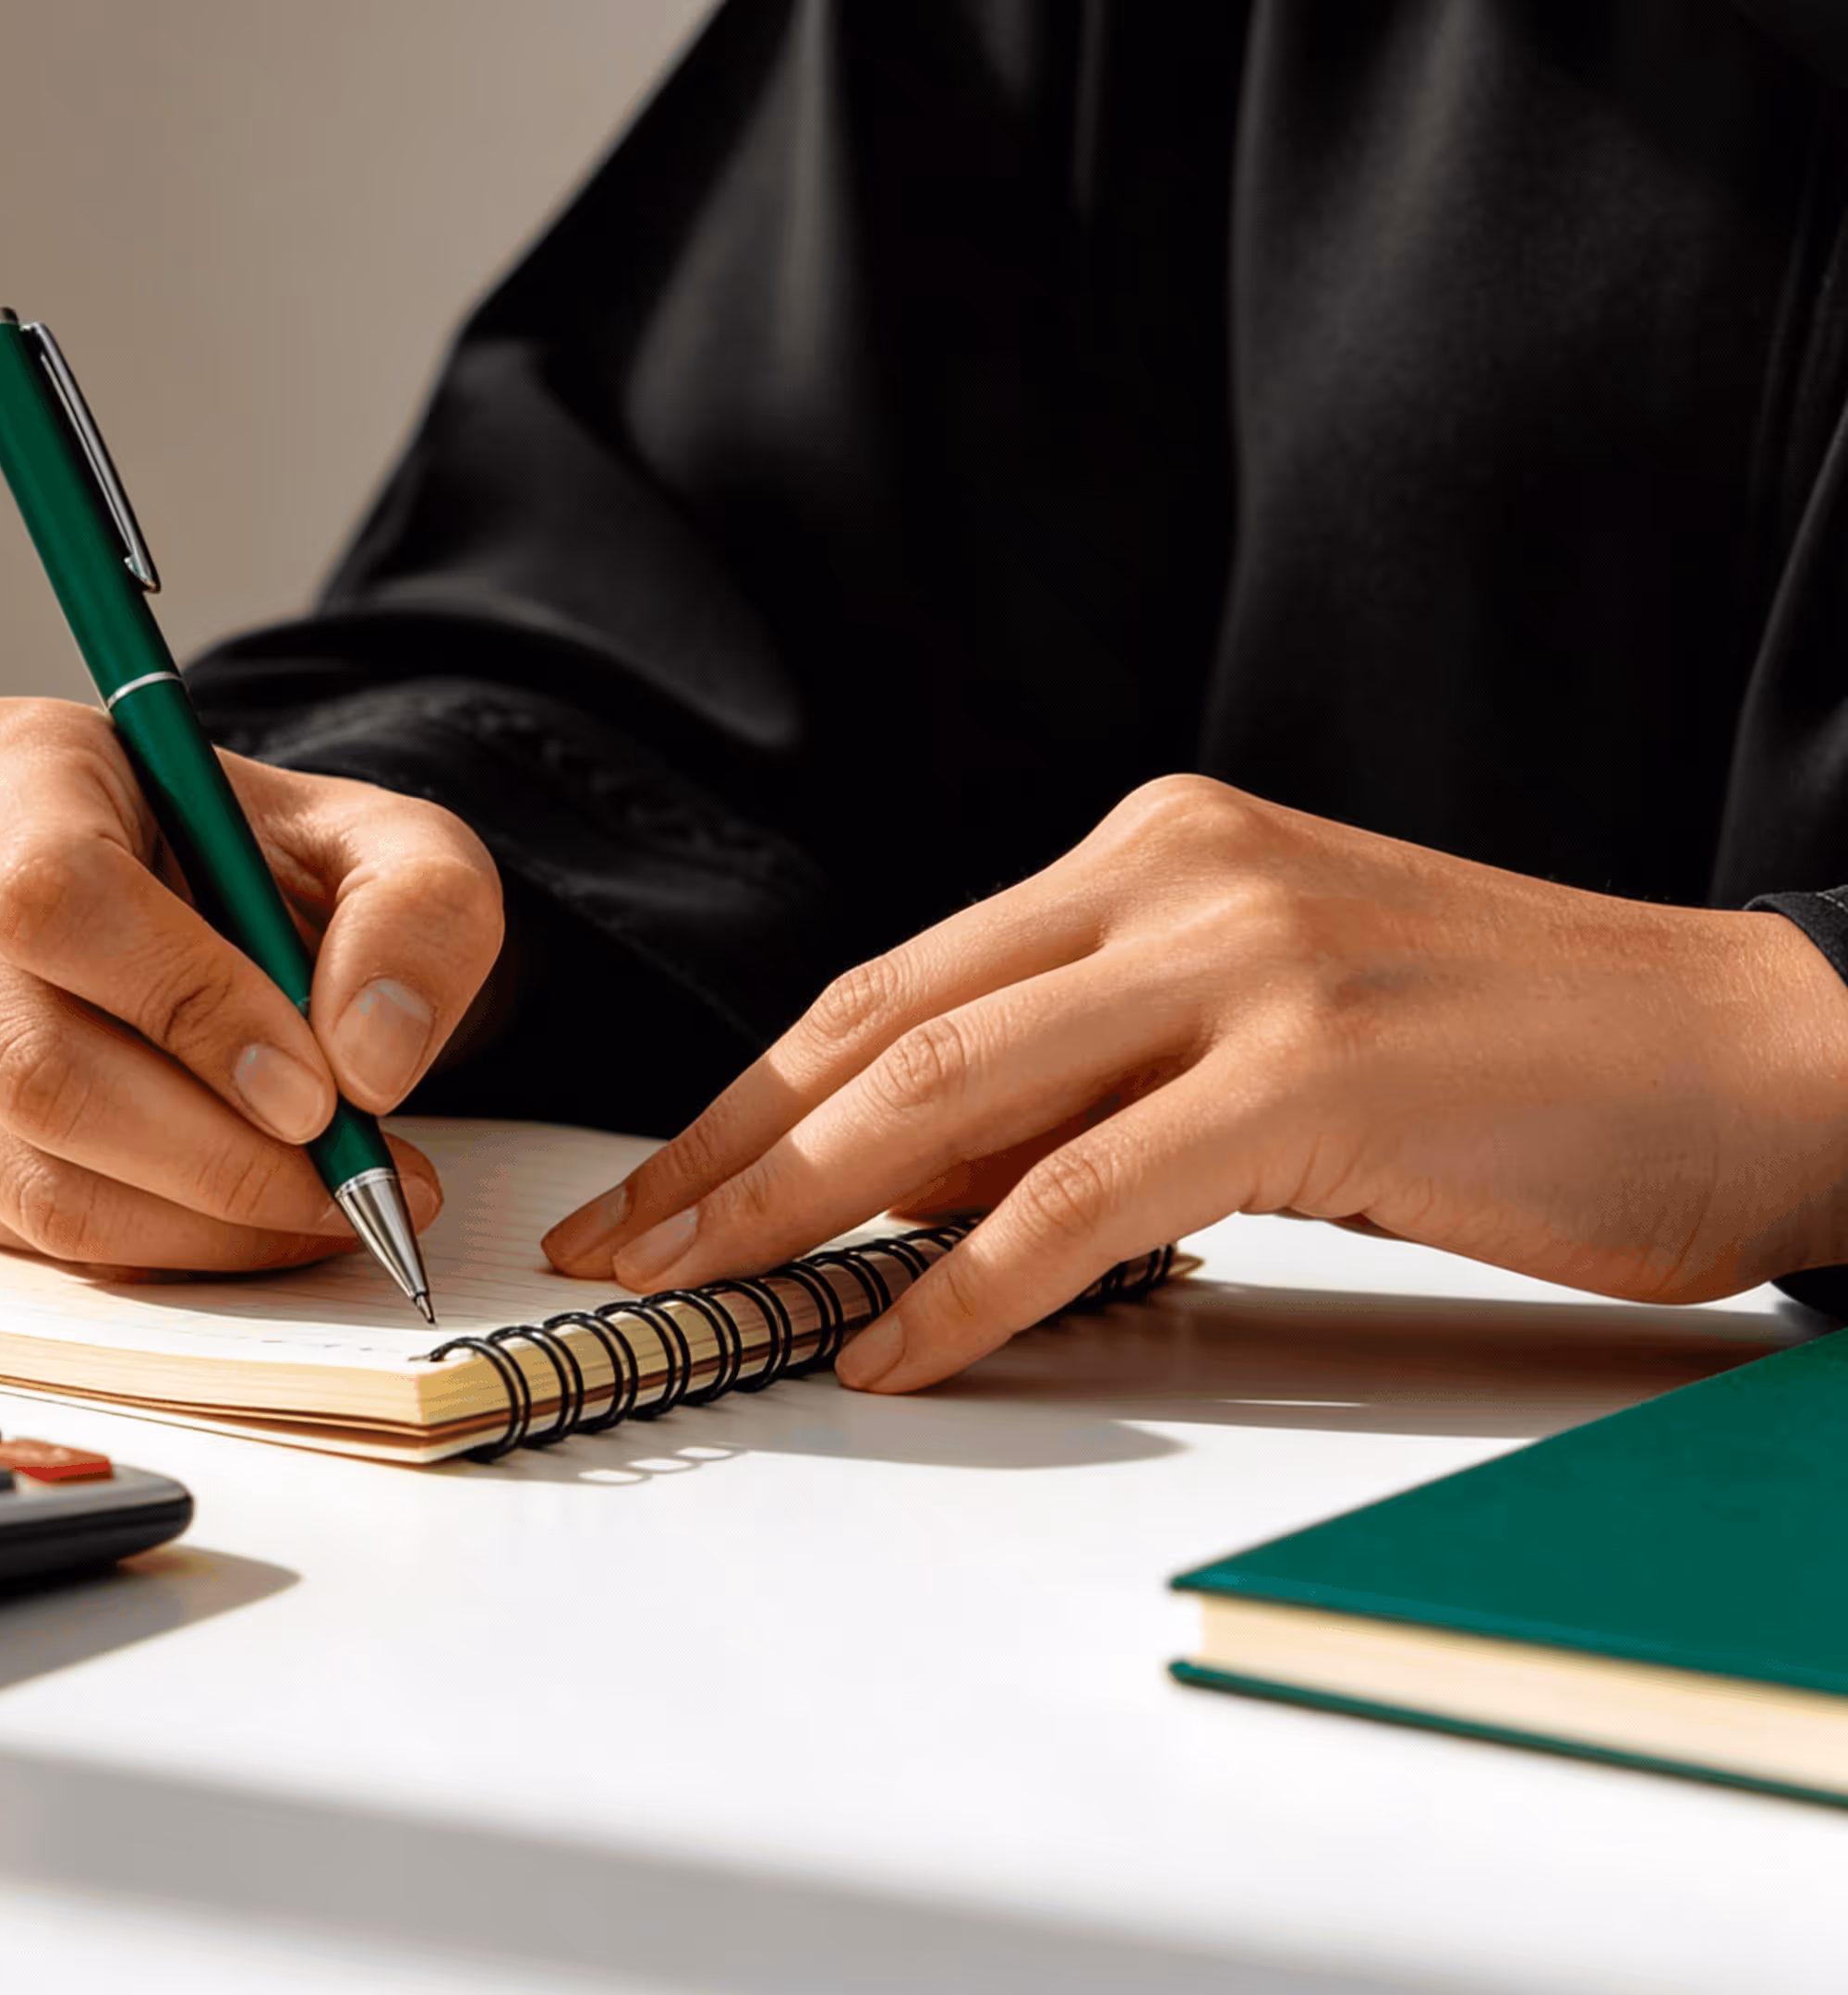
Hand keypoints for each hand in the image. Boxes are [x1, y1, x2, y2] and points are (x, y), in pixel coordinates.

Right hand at [0, 697, 503, 1272]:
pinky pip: (27, 1231)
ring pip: (27, 1169)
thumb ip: (420, 917)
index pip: (50, 893)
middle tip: (351, 1178)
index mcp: (1, 766)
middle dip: (212, 1150)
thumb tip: (365, 1059)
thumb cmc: (280, 870)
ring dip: (201, 1220)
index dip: (185, 1004)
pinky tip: (253, 1216)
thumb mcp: (396, 850)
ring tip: (330, 1204)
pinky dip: (162, 1248)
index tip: (316, 1088)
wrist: (220, 922)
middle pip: (27, 1057)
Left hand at [541, 775, 1847, 1390]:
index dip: (747, 1094)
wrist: (1758, 1055)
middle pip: (879, 1028)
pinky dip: (962, 1286)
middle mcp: (1176, 876)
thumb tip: (905, 1186)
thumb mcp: (1262, 1029)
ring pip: (945, 1097)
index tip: (650, 1184)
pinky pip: (1080, 1198)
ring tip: (699, 1298)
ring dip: (795, 1212)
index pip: (892, 982)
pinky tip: (888, 1348)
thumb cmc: (1514, 1059)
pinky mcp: (1311, 1071)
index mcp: (1153, 849)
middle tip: (619, 1250)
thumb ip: (1089, 1078)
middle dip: (723, 1154)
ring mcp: (1244, 962)